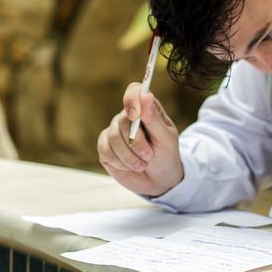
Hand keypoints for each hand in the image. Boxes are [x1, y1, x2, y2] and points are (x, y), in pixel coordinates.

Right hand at [97, 82, 183, 196]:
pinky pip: (105, 150)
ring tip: (143, 163)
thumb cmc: (166, 155)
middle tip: (149, 155)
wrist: (159, 180)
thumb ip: (155, 119)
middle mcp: (129, 117)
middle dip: (136, 141)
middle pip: (122, 119)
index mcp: (147, 109)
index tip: (136, 115)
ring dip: (130, 155)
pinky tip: (131, 166)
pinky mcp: (105, 148)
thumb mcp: (166, 138)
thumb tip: (146, 96)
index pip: (134, 91)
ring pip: (113, 136)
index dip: (132, 99)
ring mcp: (115, 131)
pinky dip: (120, 161)